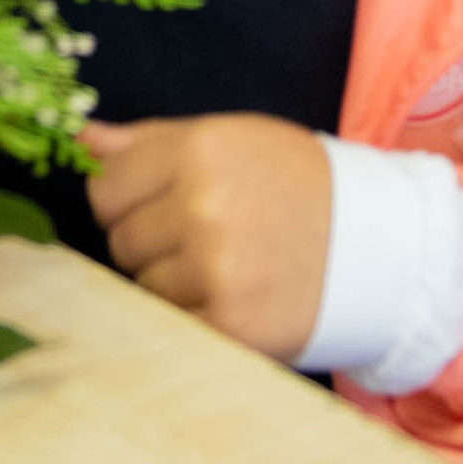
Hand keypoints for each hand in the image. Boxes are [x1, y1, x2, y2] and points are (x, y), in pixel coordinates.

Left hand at [81, 113, 332, 359]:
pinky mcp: (230, 326)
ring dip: (173, 282)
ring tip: (228, 266)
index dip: (128, 198)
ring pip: (143, 285)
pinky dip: (194, 317)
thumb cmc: (297, 185)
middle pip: (121, 239)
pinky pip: (171, 323)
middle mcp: (203, 208)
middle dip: (152, 240)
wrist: (383, 247)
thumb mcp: (232, 140)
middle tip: (209, 235)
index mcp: (200, 151)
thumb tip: (79, 137)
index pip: (106, 187)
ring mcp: (216, 270)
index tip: (163, 202)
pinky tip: (233, 297)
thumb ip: (149, 141)